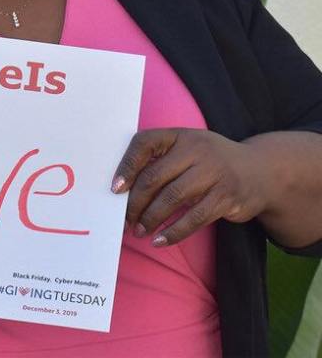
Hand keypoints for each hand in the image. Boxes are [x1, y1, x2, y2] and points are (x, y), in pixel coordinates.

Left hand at [111, 128, 271, 246]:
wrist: (261, 171)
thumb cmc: (210, 161)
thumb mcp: (188, 148)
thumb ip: (161, 159)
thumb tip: (123, 187)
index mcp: (180, 135)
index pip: (144, 143)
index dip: (127, 165)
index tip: (115, 189)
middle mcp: (196, 150)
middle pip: (155, 176)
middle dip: (135, 202)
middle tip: (125, 220)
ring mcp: (213, 173)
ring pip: (172, 198)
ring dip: (151, 218)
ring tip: (139, 231)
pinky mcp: (226, 197)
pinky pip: (194, 217)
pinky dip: (174, 232)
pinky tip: (160, 241)